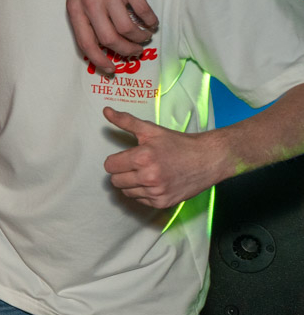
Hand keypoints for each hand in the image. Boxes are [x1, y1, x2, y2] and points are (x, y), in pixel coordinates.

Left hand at [67, 0, 157, 74]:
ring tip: (145, 37)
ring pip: (127, 28)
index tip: (111, 70)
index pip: (86, 43)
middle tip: (135, 51)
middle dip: (125, 51)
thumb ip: (85, 15)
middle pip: (110, 39)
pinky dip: (150, 21)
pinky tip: (152, 22)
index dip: (100, 60)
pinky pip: (142, 10)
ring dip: (140, 37)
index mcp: (75, 8)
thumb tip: (102, 41)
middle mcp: (91, 3)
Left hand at [102, 107, 225, 209]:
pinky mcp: (163, 202)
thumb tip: (106, 111)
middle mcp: (148, 177)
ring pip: (126, 192)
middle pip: (115, 180)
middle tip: (137, 165)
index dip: (116, 160)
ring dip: (132, 184)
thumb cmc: (179, 143)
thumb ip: (126, 121)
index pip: (109, 166)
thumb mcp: (151, 130)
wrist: (208, 159)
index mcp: (142, 158)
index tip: (127, 157)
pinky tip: (155, 183)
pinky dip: (144, 193)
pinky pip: (140, 200)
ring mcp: (156, 191)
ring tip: (147, 173)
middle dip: (122, 172)